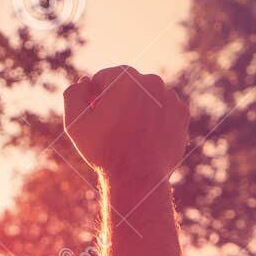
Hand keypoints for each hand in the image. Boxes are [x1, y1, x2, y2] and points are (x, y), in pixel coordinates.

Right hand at [64, 66, 188, 186]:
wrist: (138, 178)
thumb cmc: (104, 151)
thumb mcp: (75, 124)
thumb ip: (73, 95)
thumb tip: (83, 82)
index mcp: (124, 78)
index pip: (103, 77)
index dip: (94, 97)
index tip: (94, 116)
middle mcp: (151, 81)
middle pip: (127, 84)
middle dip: (117, 99)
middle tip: (111, 127)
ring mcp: (170, 96)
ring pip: (146, 96)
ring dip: (136, 108)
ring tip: (129, 134)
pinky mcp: (182, 113)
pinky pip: (163, 109)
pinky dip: (154, 118)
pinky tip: (145, 137)